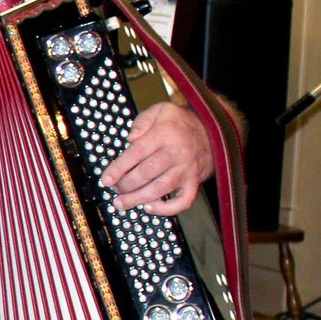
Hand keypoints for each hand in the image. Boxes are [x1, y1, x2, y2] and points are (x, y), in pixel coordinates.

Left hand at [100, 102, 214, 216]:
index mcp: (165, 134)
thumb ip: (142, 121)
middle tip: (114, 189)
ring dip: (138, 198)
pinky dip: (166, 209)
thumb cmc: (181, 123)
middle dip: (126, 184)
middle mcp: (176, 153)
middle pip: (147, 173)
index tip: (106, 179)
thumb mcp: (161, 110)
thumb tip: (130, 139)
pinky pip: (183, 201)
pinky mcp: (195, 182)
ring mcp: (187, 169)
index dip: (119, 168)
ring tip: (122, 203)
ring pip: (161, 188)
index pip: (137, 152)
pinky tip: (149, 207)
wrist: (214, 132)